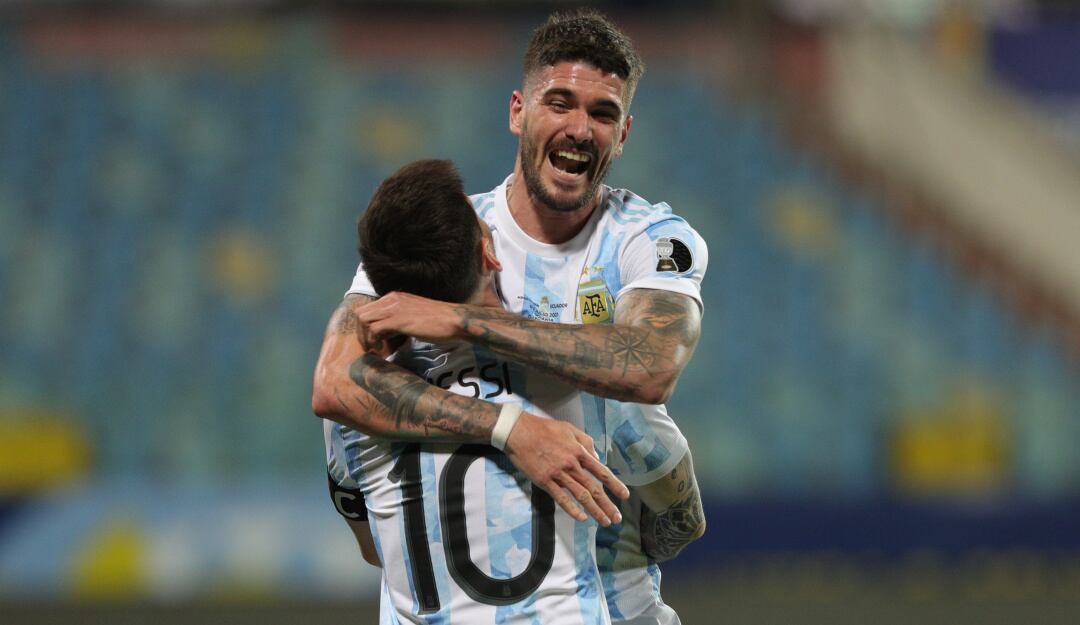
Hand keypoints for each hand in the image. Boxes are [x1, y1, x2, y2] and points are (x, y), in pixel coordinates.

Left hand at [354, 292, 465, 343]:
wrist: (453, 320)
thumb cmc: (438, 321)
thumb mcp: (413, 316)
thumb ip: (398, 321)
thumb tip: (386, 335)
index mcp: (394, 297)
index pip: (367, 309)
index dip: (366, 327)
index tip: (374, 342)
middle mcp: (391, 299)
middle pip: (360, 313)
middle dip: (362, 333)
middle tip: (371, 347)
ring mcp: (394, 308)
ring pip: (363, 320)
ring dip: (366, 338)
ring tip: (377, 349)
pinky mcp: (398, 320)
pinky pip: (374, 329)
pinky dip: (375, 342)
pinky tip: (385, 349)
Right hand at [503, 412, 629, 525]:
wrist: (519, 432)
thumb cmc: (544, 429)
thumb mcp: (570, 429)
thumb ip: (586, 442)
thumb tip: (597, 458)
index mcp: (579, 451)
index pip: (602, 471)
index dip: (615, 485)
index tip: (625, 496)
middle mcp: (572, 465)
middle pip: (594, 488)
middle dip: (607, 505)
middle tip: (617, 518)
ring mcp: (558, 474)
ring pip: (581, 496)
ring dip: (595, 511)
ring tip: (605, 522)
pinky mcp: (545, 481)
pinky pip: (561, 498)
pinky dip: (572, 509)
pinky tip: (582, 518)